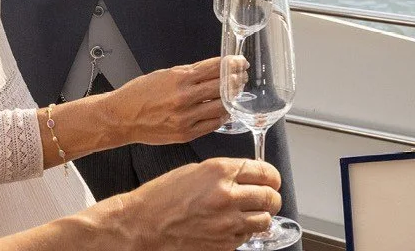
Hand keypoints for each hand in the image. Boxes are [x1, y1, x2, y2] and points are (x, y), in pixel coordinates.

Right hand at [76, 57, 230, 149]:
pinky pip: (212, 125)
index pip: (215, 68)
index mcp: (179, 78)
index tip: (239, 62)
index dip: (231, 64)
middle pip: (222, 86)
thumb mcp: (164, 75)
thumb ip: (190, 73)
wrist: (122, 118)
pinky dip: (221, 117)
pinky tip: (223, 111)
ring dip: (231, 99)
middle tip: (242, 77)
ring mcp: (186, 117)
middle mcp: (184, 97)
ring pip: (220, 107)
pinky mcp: (185, 133)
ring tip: (235, 94)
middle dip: (236, 80)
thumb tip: (213, 70)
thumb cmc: (139, 94)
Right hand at [80, 158, 281, 250]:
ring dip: (262, 215)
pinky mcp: (223, 244)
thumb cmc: (161, 197)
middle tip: (268, 196)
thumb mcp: (195, 170)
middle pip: (270, 197)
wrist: (142, 225)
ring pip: (264, 219)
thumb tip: (248, 175)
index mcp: (220, 172)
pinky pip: (247, 236)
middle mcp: (227, 196)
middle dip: (271, 196)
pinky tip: (233, 225)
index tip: (272, 179)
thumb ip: (225, 172)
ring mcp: (227, 223)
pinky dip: (245, 231)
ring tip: (252, 212)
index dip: (272, 176)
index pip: (265, 172)